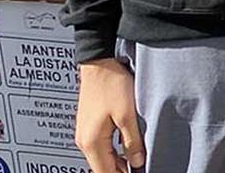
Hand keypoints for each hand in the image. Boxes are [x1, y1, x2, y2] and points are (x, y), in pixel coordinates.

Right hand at [74, 57, 144, 171]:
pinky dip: (112, 152)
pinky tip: (127, 148)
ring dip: (117, 162)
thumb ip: (132, 141)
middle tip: (140, 168)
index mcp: (92, 142)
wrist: (99, 64)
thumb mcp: (128, 115)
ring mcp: (85, 133)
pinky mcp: (89, 125)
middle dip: (120, 171)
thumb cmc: (111, 84)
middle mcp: (84, 140)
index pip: (105, 172)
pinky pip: (100, 146)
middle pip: (102, 167)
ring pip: (101, 157)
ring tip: (136, 160)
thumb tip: (137, 162)